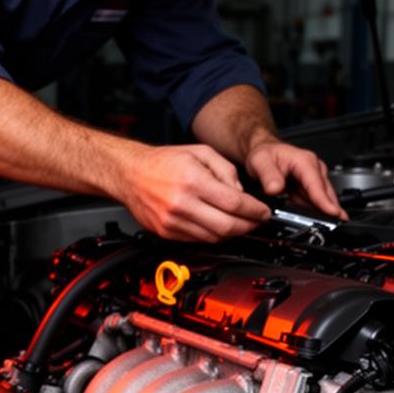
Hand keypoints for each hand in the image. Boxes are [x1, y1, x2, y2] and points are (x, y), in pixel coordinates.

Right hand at [112, 143, 272, 241]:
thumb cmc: (162, 161)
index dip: (255, 210)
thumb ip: (226, 169)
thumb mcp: (200, 152)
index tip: (263, 211)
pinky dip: (214, 235)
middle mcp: (182, 203)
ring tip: (240, 224)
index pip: (234, 203)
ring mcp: (173, 221)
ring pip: (214, 237)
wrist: (130, 173)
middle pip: (227, 226)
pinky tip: (219, 226)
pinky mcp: (167, 232)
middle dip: (249, 226)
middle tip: (257, 221)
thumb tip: (241, 191)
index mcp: (192, 180)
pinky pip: (198, 240)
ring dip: (232, 233)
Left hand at [243, 139, 347, 219]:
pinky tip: (317, 222)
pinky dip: (318, 212)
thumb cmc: (265, 153)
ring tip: (326, 228)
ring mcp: (315, 179)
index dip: (324, 200)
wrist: (264, 151)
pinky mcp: (311, 188)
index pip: (317, 184)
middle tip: (332, 228)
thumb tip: (275, 189)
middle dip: (330, 210)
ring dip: (325, 213)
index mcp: (305, 161)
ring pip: (324, 199)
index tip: (332, 212)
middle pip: (326, 193)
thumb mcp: (261, 161)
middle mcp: (314, 169)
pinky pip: (318, 202)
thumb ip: (268, 176)